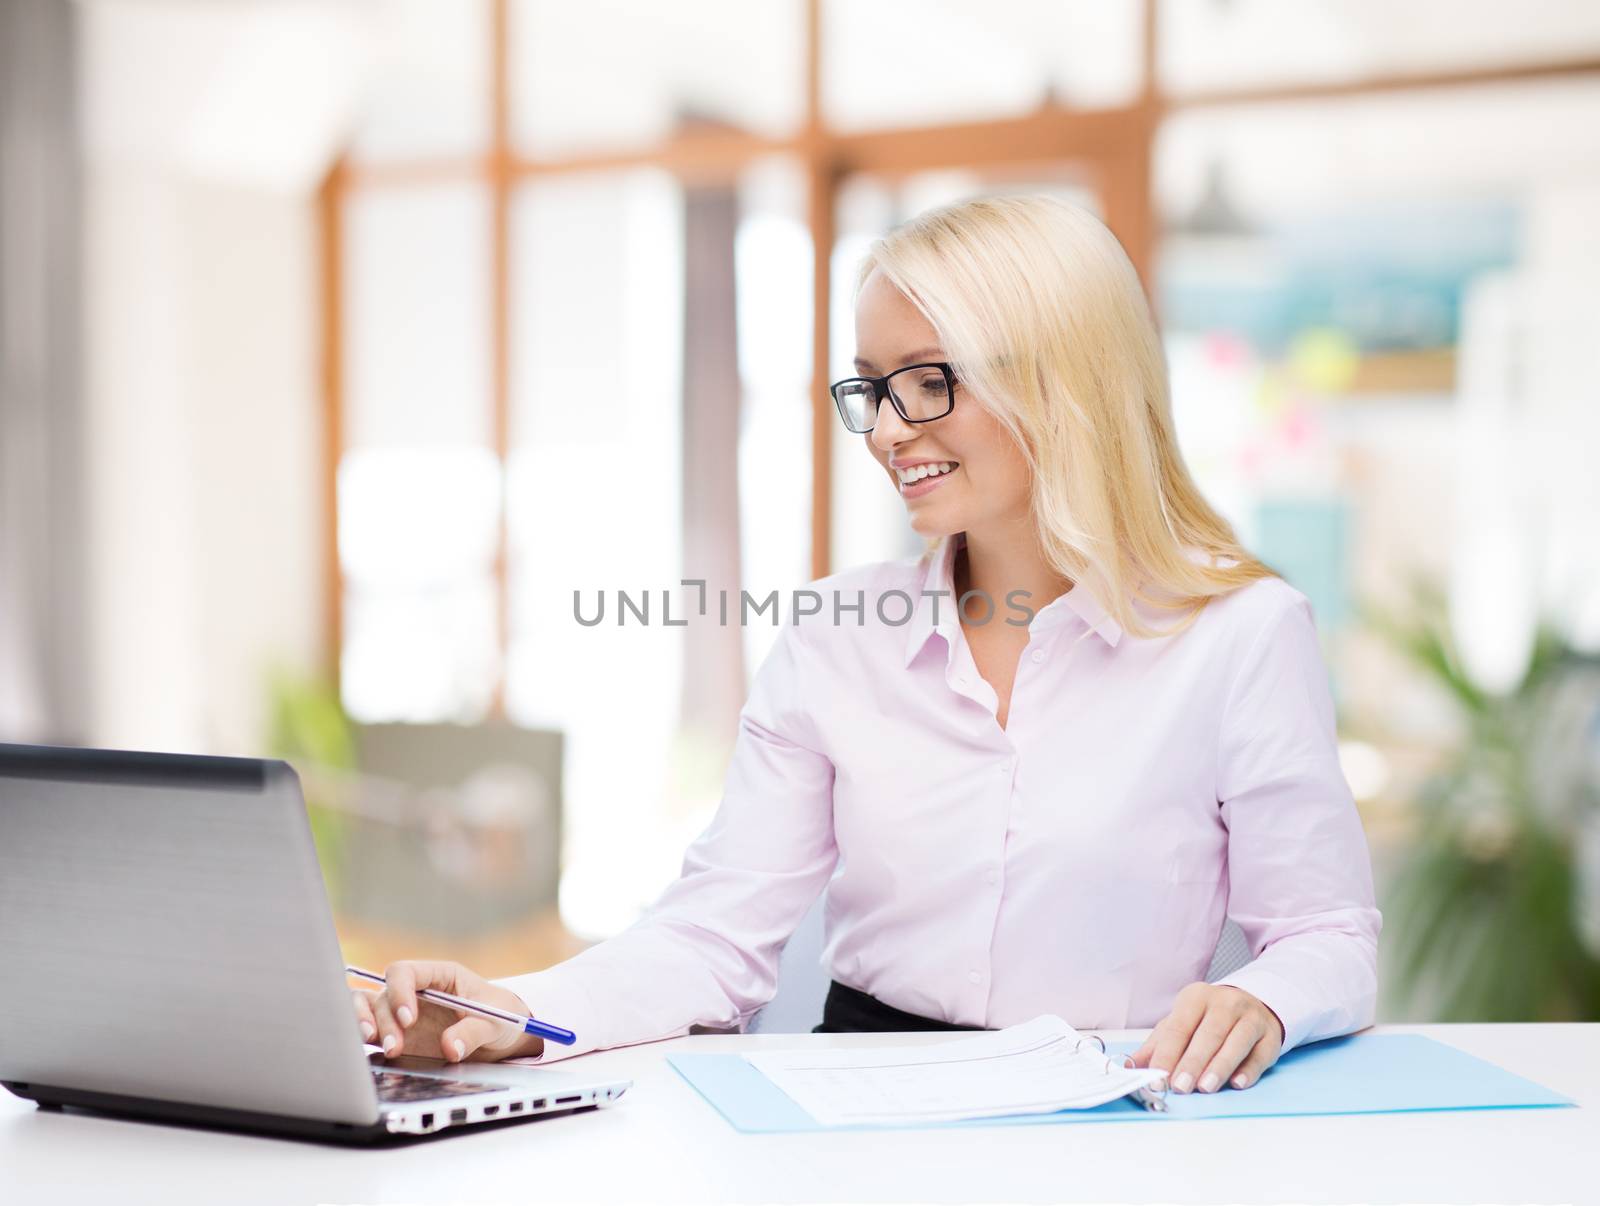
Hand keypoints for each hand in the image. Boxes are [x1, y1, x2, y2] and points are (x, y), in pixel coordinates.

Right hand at [350, 959, 543, 1063]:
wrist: (501, 1039)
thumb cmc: (500, 1017)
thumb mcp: (495, 1021)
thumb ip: (473, 1032)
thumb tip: (449, 1048)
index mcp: (438, 976)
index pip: (405, 972)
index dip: (400, 991)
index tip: (408, 1018)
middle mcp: (415, 992)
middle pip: (383, 994)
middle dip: (384, 1020)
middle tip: (395, 1046)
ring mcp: (402, 1014)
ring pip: (368, 1009)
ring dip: (364, 1025)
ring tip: (380, 1047)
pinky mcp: (398, 1037)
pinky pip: (370, 1032)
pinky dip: (364, 1040)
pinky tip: (371, 1052)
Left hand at [1128, 982, 1282, 1092]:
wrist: (1252, 1004)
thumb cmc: (1208, 1020)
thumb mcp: (1181, 1024)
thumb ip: (1157, 1046)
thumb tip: (1130, 1067)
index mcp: (1196, 997)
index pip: (1178, 1027)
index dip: (1167, 1054)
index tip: (1157, 1078)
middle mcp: (1225, 1003)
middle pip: (1207, 1034)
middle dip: (1192, 1062)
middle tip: (1179, 1087)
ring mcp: (1251, 1017)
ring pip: (1235, 1042)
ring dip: (1219, 1066)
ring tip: (1205, 1087)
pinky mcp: (1270, 1035)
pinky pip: (1260, 1053)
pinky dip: (1249, 1069)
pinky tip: (1238, 1083)